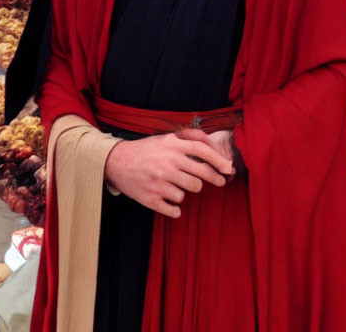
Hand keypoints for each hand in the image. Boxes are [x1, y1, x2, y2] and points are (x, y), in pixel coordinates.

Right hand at [104, 128, 234, 218]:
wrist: (117, 162)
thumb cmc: (146, 150)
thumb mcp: (165, 138)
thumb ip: (188, 137)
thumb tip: (212, 141)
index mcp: (172, 146)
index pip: (202, 152)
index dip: (219, 161)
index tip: (228, 169)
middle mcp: (167, 163)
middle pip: (200, 178)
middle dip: (211, 180)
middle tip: (218, 181)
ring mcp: (159, 182)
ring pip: (187, 193)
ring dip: (185, 191)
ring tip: (174, 184)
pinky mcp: (151, 198)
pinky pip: (175, 209)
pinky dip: (174, 207)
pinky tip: (167, 199)